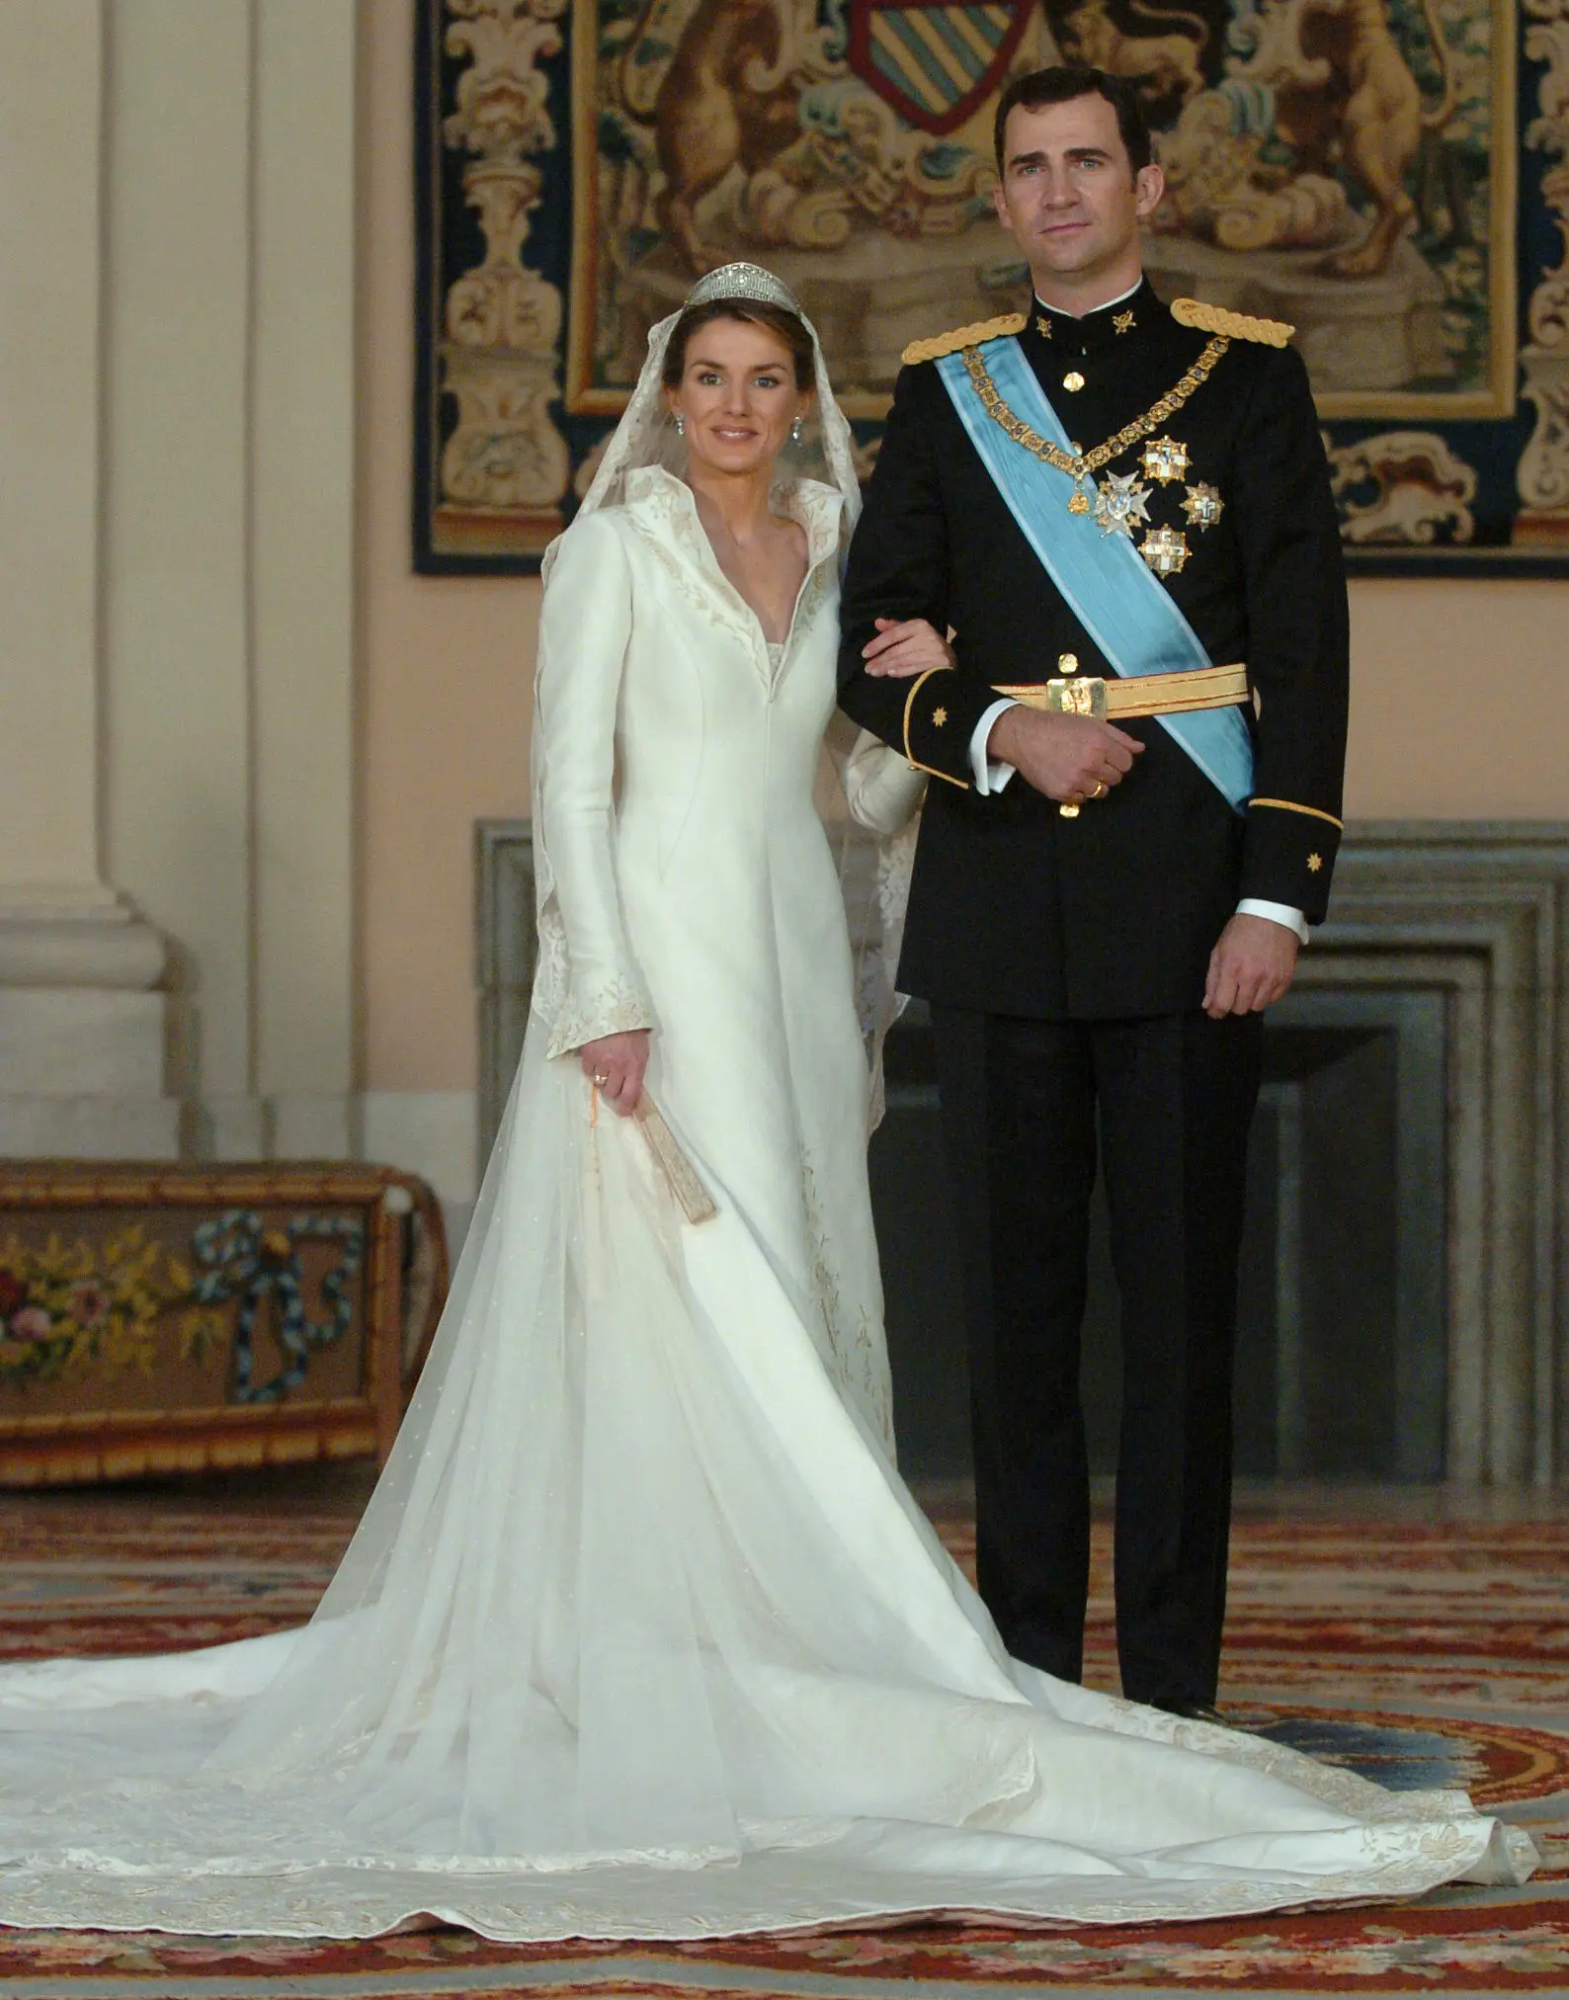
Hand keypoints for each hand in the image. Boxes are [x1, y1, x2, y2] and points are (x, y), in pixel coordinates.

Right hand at [579, 1029, 649, 1116]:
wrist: (614, 1008)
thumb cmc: (632, 1029)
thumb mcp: (642, 1049)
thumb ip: (637, 1068)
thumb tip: (632, 1085)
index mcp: (635, 1065)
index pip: (630, 1094)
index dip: (626, 1106)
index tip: (623, 1112)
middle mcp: (618, 1067)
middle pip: (611, 1092)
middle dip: (612, 1089)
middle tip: (613, 1081)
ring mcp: (601, 1061)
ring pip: (598, 1082)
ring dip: (601, 1078)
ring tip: (605, 1066)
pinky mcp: (588, 1054)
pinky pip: (587, 1071)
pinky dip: (591, 1068)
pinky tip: (596, 1058)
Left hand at [860, 617, 954, 678]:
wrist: (950, 658)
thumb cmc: (927, 643)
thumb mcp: (913, 632)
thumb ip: (895, 628)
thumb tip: (877, 622)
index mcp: (919, 625)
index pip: (893, 634)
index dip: (877, 644)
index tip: (865, 653)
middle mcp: (926, 636)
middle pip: (897, 650)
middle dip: (880, 659)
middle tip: (867, 668)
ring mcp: (933, 651)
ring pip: (903, 660)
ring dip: (886, 668)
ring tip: (874, 672)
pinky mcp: (937, 664)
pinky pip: (915, 668)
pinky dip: (901, 671)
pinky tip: (890, 674)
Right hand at [988, 704, 1142, 804]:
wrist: (1024, 736)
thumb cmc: (1058, 726)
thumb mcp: (1091, 723)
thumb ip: (1119, 736)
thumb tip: (1140, 748)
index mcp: (1100, 744)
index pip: (1127, 763)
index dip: (1119, 760)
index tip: (1107, 756)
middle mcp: (1091, 764)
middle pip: (1115, 779)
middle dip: (1107, 771)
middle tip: (1091, 761)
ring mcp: (1076, 780)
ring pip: (1100, 792)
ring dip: (1093, 783)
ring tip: (1079, 770)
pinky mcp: (1062, 792)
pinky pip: (1081, 800)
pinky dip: (1077, 792)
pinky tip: (1067, 777)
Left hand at [1204, 915, 1298, 1018]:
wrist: (1271, 916)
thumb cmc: (1240, 932)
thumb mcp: (1219, 951)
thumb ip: (1212, 979)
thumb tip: (1208, 1004)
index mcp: (1232, 968)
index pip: (1222, 1004)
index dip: (1216, 1011)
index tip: (1215, 1011)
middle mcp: (1252, 977)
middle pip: (1240, 1009)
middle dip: (1233, 1003)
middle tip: (1233, 991)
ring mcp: (1271, 979)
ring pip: (1257, 1007)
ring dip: (1250, 1000)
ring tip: (1248, 986)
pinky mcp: (1286, 979)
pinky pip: (1273, 1000)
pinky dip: (1265, 996)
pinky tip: (1262, 983)